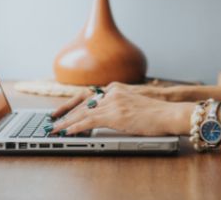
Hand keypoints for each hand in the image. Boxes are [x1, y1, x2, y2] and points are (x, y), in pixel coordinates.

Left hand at [52, 82, 187, 119]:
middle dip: (65, 114)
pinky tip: (68, 132)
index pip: (86, 96)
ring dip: (66, 122)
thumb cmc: (155, 110)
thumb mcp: (132, 102)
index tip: (60, 112)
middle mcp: (111, 93)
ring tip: (54, 129)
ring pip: (83, 113)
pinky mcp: (115, 114)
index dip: (71, 105)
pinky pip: (90, 120)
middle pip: (82, 104)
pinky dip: (77, 126)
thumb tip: (105, 113)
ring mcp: (113, 103)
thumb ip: (117, 104)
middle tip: (52, 121)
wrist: (169, 111)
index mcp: (114, 89)